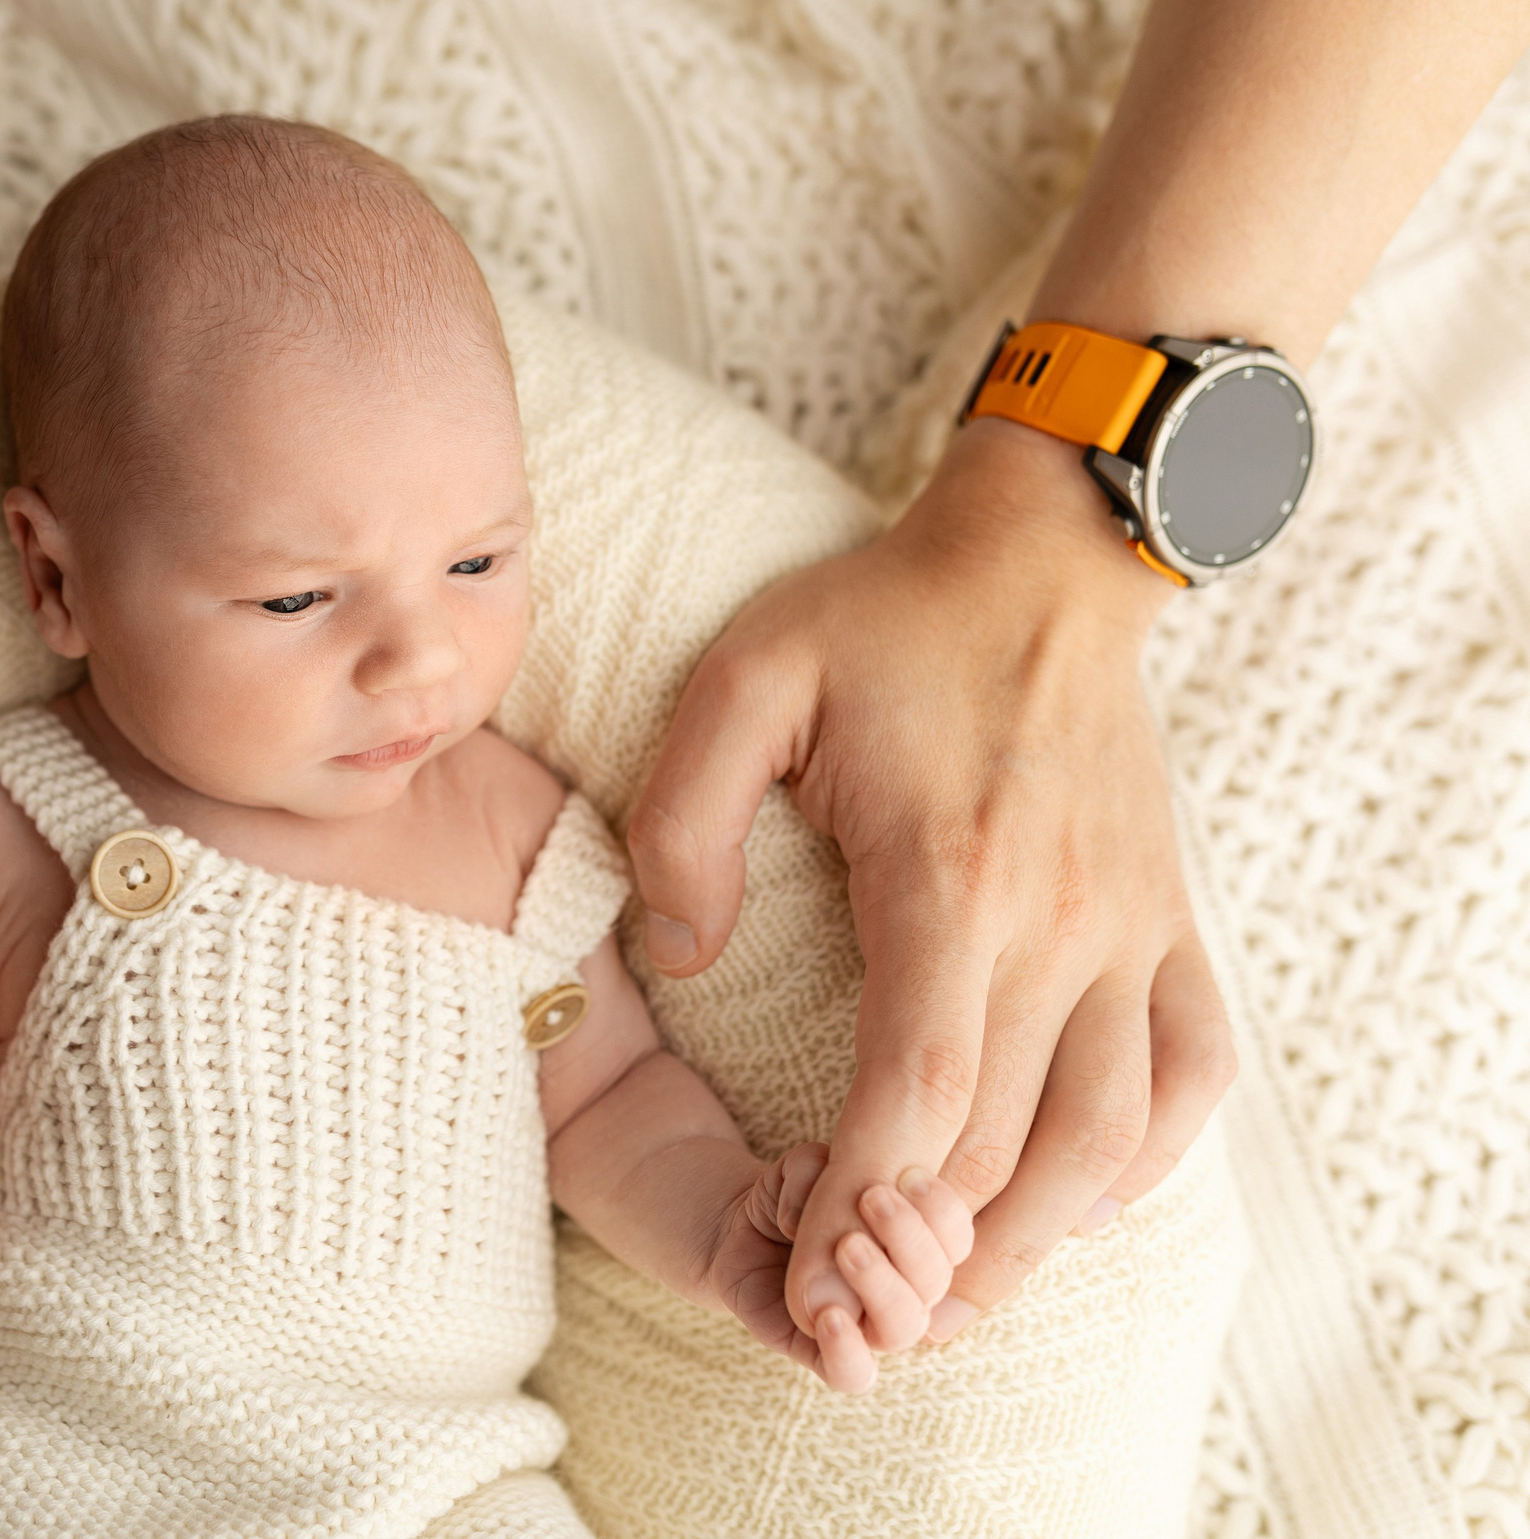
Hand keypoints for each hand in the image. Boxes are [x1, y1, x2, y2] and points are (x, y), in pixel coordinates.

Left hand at [629, 419, 1236, 1344]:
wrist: (1036, 562)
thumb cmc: (875, 622)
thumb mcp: (742, 678)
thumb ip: (683, 817)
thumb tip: (672, 957)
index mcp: (949, 870)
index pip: (920, 1083)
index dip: (860, 1194)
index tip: (801, 1260)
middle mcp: (1060, 918)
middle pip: (1006, 1140)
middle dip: (927, 1245)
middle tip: (851, 1302)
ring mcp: (1133, 926)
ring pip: (1110, 1138)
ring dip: (1034, 1236)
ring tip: (953, 1290)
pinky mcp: (1170, 923)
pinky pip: (1193, 1077)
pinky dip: (1143, 1161)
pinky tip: (1074, 1199)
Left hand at [709, 1143, 973, 1393]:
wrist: (740, 1228)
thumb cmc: (790, 1195)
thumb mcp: (802, 1167)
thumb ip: (813, 1171)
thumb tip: (807, 1218)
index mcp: (918, 1243)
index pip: (956, 1240)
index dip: (945, 1212)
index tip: (911, 1176)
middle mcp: (903, 1290)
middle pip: (936, 1283)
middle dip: (911, 1239)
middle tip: (873, 1199)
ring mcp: (864, 1325)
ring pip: (903, 1328)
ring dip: (882, 1285)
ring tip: (847, 1245)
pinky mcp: (819, 1351)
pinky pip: (851, 1374)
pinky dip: (847, 1352)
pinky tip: (828, 1314)